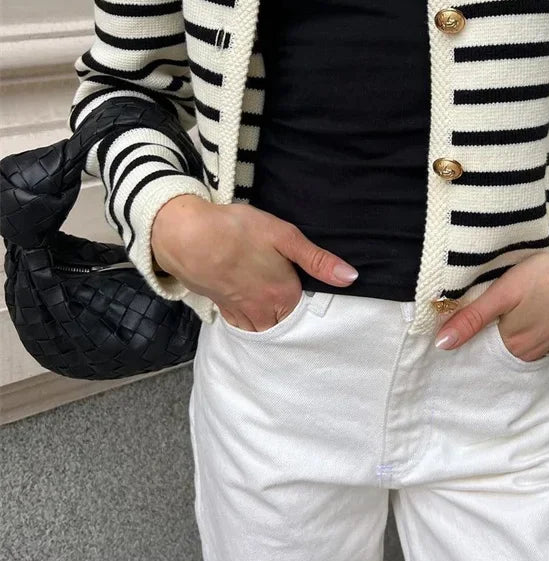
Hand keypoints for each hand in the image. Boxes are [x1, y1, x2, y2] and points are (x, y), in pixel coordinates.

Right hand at [151, 194, 358, 331]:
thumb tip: (351, 278)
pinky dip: (250, 321)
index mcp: (283, 296)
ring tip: (275, 306)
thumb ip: (318, 260)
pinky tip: (252, 306)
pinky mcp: (222, 308)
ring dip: (271, 323)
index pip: (307, 312)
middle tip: (293, 301)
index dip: (310, 303)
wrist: (185, 236)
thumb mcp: (284, 236)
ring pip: (263, 329)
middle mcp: (263, 312)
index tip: (311, 293)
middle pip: (285, 325)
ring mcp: (240, 313)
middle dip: (291, 317)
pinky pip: (242, 324)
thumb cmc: (237, 230)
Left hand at [434, 245, 548, 357]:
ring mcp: (544, 346)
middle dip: (480, 334)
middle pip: (492, 347)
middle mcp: (527, 354)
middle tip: (466, 313)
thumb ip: (473, 318)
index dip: (462, 334)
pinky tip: (516, 313)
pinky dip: (518, 327)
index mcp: (510, 347)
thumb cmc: (548, 279)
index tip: (448, 320)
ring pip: (510, 342)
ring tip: (492, 311)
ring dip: (499, 330)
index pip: (474, 349)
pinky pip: (528, 337)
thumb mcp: (504, 293)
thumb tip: (441, 345)